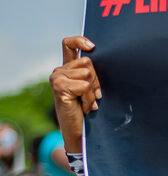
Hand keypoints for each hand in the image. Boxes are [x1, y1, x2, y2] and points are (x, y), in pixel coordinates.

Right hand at [49, 36, 100, 152]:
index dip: (79, 41)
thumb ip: (91, 75)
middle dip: (96, 80)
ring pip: (88, 73)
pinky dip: (90, 98)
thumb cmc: (87, 112)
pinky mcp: (59, 87)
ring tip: (88, 103)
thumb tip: (103, 59)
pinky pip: (85, 86)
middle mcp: (59, 71)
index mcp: (67, 69)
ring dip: (93, 91)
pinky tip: (86, 107)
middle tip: (92, 97)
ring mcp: (57, 78)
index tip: (92, 46)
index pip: (69, 45)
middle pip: (88, 62)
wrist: (80, 134)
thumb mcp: (90, 90)